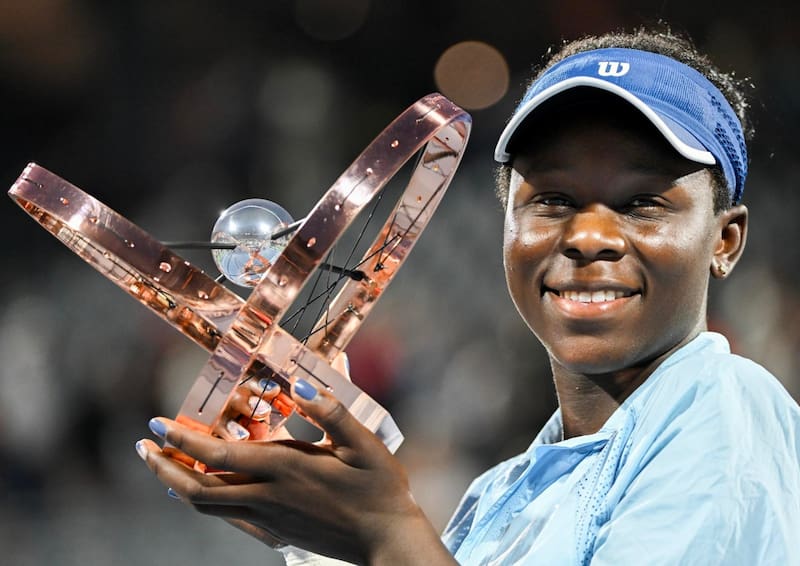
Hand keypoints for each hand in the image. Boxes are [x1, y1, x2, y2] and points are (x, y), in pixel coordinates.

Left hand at [135, 374, 455, 564]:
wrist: (386, 540)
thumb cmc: (379, 489)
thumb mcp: (364, 443)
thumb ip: (333, 412)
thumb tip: (302, 387)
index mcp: (285, 469)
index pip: (218, 456)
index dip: (182, 439)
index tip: (156, 423)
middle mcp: (268, 496)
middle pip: (198, 487)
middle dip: (164, 467)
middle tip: (143, 447)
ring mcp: (269, 518)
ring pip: (208, 506)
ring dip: (178, 484)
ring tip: (163, 465)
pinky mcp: (276, 532)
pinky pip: (228, 517)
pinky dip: (205, 501)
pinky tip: (203, 490)